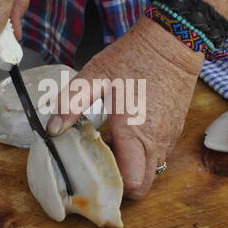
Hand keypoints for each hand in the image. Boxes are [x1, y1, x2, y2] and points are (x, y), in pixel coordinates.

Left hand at [47, 17, 203, 198]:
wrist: (172, 41)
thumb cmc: (134, 57)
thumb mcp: (95, 76)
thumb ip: (71, 104)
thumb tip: (51, 129)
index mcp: (135, 132)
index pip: (132, 183)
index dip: (113, 186)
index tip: (95, 173)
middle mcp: (157, 141)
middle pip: (144, 185)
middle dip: (123, 182)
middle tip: (103, 163)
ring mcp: (170, 135)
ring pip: (153, 170)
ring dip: (133, 167)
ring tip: (113, 145)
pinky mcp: (176, 128)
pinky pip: (160, 154)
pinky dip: (144, 154)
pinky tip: (129, 132)